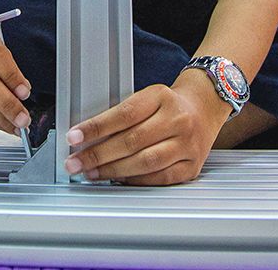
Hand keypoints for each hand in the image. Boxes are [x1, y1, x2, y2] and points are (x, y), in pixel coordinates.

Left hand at [62, 73, 230, 185]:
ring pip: (145, 162)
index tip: (73, 137)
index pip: (124, 114)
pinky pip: (159, 178)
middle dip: (97, 154)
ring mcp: (187, 144)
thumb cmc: (168, 105)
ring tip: (91, 173)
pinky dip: (135, 180)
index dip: (96, 127)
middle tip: (74, 163)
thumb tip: (86, 138)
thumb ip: (121, 116)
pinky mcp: (192, 166)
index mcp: (162, 97)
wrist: (204, 109)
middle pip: (132, 141)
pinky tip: (118, 179)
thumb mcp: (147, 98)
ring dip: (112, 170)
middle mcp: (177, 120)